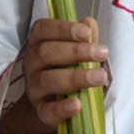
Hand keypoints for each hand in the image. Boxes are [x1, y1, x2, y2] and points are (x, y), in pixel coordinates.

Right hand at [0, 18, 107, 133]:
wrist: (57, 105)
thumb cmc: (68, 70)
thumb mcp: (78, 52)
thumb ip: (84, 38)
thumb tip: (89, 22)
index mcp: (38, 44)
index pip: (41, 30)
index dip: (62, 29)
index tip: (86, 33)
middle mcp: (31, 64)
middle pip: (44, 53)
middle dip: (75, 52)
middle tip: (102, 53)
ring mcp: (34, 88)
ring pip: (47, 80)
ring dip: (75, 77)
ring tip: (100, 77)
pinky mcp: (41, 111)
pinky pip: (48, 111)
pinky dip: (62, 108)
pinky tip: (78, 105)